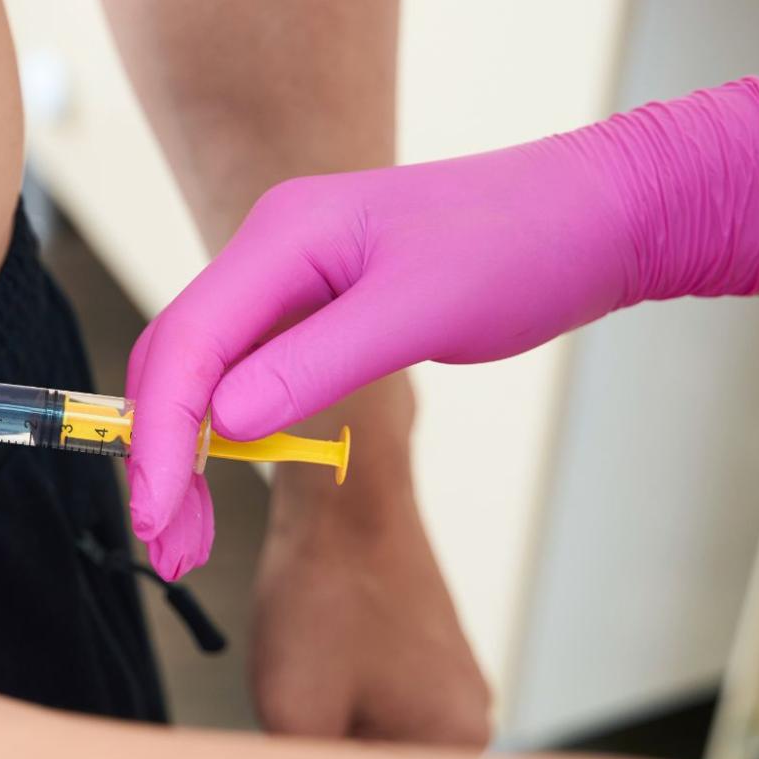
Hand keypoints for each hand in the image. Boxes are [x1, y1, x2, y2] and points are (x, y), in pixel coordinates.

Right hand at [125, 77, 758, 576]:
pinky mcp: (317, 306)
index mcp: (282, 236)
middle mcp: (269, 251)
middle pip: (177, 360)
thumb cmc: (524, 245)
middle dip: (161, 455)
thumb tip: (225, 422)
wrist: (598, 213)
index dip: (162, 434)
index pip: (187, 341)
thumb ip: (317, 363)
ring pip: (203, 372)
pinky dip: (227, 434)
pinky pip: (245, 371)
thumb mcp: (422, 310)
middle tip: (170, 546)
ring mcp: (290, 278)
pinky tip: (224, 484)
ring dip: (187, 453)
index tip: (159, 514)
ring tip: (189, 540)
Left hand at [250, 403, 490, 746]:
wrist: (342, 494)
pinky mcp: (425, 650)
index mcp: (455, 742)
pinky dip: (333, 691)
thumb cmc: (326, 589)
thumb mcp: (293, 712)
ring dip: (322, 724)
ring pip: (371, 735)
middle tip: (280, 725)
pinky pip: (374, 697)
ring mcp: (451, 681)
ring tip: (295, 676)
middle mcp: (471, 717)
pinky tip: (305, 657)